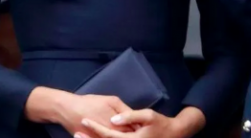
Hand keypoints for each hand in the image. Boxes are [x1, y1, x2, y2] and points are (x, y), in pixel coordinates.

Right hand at [24, 88, 132, 137]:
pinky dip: (112, 137)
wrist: (69, 110)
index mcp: (117, 125)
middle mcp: (111, 135)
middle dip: (134, 134)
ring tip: (129, 133)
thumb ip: (125, 110)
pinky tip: (115, 134)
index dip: (140, 130)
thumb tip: (135, 117)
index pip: (134, 130)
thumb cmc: (90, 103)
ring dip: (124, 136)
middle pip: (126, 136)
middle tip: (141, 132)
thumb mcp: (111, 100)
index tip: (145, 128)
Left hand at [78, 106, 205, 137]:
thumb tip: (113, 119)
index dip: (95, 127)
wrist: (174, 135)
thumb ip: (130, 116)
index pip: (109, 135)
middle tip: (76, 133)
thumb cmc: (160, 124)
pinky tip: (95, 137)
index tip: (83, 120)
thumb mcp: (147, 115)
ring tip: (80, 135)